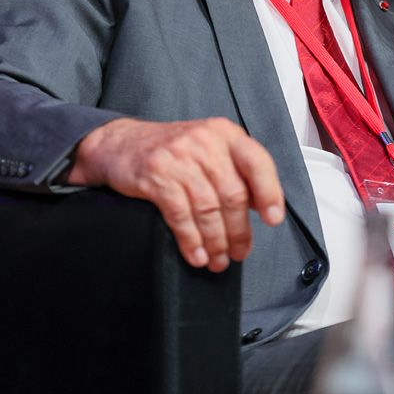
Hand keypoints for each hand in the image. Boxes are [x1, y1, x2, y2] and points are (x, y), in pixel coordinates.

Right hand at [68, 116, 284, 270]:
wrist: (120, 144)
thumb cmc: (171, 151)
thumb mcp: (208, 147)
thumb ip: (234, 170)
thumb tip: (260, 206)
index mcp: (225, 133)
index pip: (257, 162)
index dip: (269, 193)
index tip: (273, 219)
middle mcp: (204, 142)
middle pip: (232, 195)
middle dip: (239, 232)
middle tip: (240, 252)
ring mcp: (179, 158)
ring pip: (208, 209)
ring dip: (216, 242)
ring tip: (219, 259)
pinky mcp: (155, 175)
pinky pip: (180, 215)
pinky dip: (191, 241)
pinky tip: (197, 254)